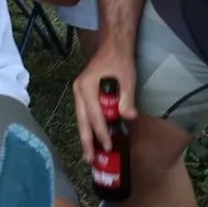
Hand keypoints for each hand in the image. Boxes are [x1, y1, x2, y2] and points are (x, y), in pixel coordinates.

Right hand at [71, 43, 136, 163]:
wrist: (113, 46)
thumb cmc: (120, 61)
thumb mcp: (127, 78)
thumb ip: (126, 98)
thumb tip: (129, 117)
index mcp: (86, 87)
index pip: (94, 116)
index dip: (102, 133)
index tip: (109, 147)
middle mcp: (78, 91)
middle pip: (81, 121)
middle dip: (86, 142)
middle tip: (89, 160)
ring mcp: (78, 92)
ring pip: (81, 119)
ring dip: (86, 137)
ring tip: (89, 155)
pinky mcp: (82, 94)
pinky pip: (84, 114)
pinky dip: (88, 127)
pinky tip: (93, 139)